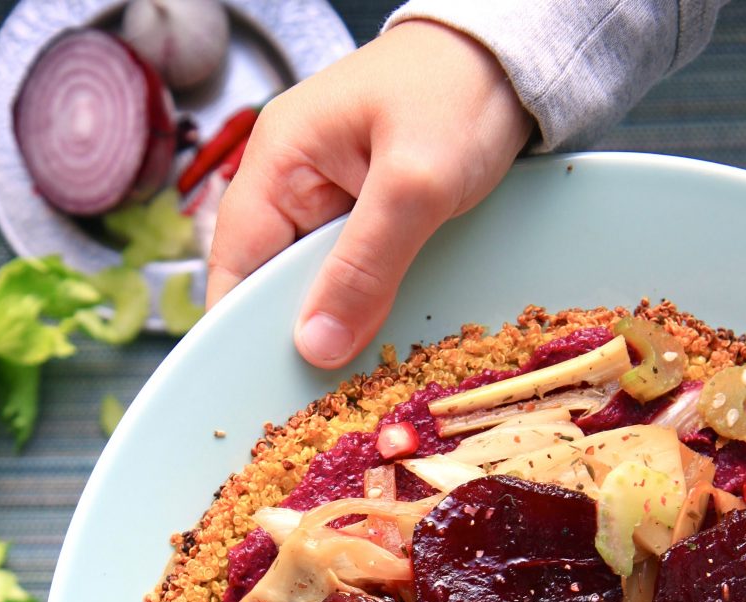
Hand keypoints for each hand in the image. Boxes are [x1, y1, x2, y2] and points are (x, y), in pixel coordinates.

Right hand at [205, 20, 532, 367]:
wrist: (512, 59)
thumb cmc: (460, 92)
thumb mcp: (414, 183)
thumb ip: (364, 266)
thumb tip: (315, 346)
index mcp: (278, 163)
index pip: (234, 264)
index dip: (241, 329)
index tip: (263, 389)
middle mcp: (291, 185)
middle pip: (270, 284)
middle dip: (294, 337)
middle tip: (321, 399)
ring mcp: (327, 202)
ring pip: (313, 286)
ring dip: (334, 327)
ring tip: (353, 382)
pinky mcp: (364, 217)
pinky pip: (349, 277)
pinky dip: (363, 308)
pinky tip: (381, 342)